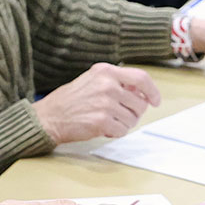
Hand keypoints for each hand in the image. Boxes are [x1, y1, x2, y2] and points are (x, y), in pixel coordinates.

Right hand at [34, 62, 162, 143]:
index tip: (155, 101)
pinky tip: (102, 128)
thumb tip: (142, 92)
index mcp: (106, 71)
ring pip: (132, 119)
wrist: (49, 116)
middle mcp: (107, 85)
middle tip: (120, 115)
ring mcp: (105, 103)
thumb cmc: (72, 100)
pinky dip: (115, 133)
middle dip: (134, 113)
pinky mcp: (101, 121)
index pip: (141, 78)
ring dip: (123, 124)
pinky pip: (122, 131)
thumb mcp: (93, 80)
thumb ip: (116, 82)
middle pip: (140, 103)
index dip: (152, 91)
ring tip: (107, 121)